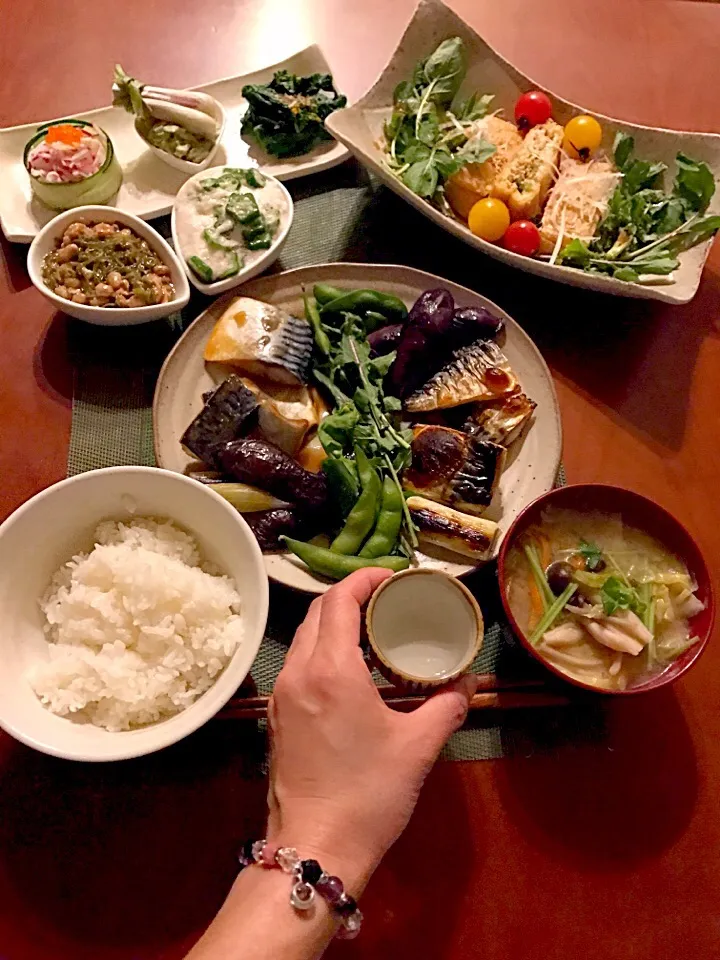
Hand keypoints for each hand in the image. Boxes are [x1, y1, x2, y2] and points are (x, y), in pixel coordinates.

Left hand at [266, 568, 477, 889]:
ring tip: (371, 630)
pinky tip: (350, 670)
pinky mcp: (278, 717)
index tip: (392, 577)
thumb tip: (467, 684)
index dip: (364, 579)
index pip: (338, 599)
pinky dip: (322, 650)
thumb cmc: (368, 794)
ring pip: (304, 638)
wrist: (315, 847)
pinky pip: (298, 664)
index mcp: (331, 669)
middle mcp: (298, 672)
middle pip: (317, 612)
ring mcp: (282, 695)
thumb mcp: (418, 747)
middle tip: (387, 600)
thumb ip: (447, 706)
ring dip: (334, 623)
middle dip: (350, 596)